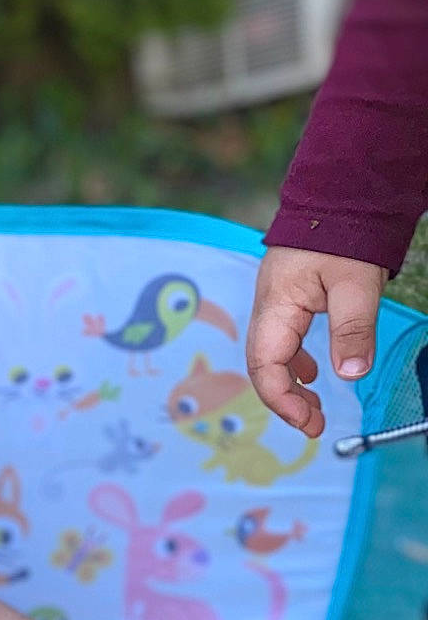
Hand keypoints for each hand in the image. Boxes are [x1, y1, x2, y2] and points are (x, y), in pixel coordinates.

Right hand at [246, 247, 385, 438]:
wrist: (337, 194)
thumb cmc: (343, 231)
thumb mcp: (356, 284)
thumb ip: (353, 329)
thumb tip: (351, 375)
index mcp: (276, 306)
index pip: (266, 367)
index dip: (283, 401)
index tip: (309, 422)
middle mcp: (267, 308)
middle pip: (264, 367)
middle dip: (286, 401)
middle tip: (314, 424)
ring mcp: (275, 303)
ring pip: (272, 357)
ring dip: (291, 386)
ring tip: (314, 407)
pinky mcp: (287, 299)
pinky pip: (283, 341)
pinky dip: (295, 365)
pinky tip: (314, 373)